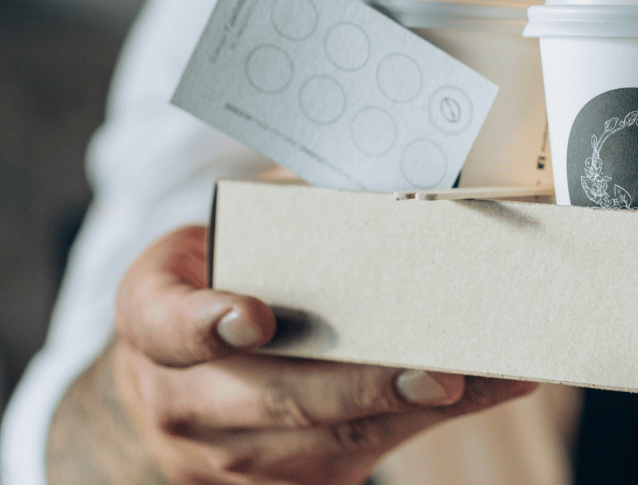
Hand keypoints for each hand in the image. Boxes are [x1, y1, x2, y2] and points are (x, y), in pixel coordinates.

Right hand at [48, 225, 537, 484]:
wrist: (178, 372)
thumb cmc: (220, 279)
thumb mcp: (224, 236)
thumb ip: (289, 210)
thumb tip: (395, 182)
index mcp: (151, 319)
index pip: (168, 328)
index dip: (207, 324)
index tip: (257, 316)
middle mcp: (180, 401)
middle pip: (274, 400)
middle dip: (361, 386)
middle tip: (438, 370)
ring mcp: (229, 455)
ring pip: (329, 440)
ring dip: (414, 411)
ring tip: (486, 378)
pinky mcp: (286, 481)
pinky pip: (360, 455)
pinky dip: (423, 421)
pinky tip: (484, 391)